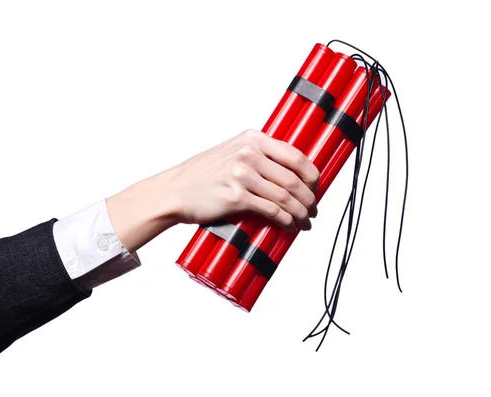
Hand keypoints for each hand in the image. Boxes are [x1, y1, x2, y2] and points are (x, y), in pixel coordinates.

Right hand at [167, 129, 318, 230]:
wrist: (174, 191)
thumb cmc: (202, 175)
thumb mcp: (231, 152)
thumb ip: (258, 155)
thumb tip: (289, 174)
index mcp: (252, 139)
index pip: (295, 155)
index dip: (312, 175)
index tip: (316, 187)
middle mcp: (249, 154)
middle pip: (294, 179)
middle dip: (309, 198)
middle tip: (313, 209)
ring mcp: (242, 175)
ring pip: (286, 197)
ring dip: (300, 212)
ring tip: (305, 221)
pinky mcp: (236, 198)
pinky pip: (272, 210)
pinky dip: (286, 220)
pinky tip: (289, 225)